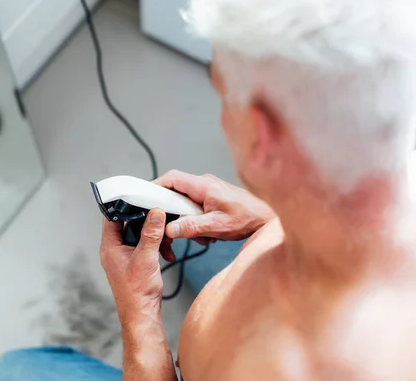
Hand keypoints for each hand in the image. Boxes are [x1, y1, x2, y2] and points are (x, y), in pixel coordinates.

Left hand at [100, 209, 171, 323]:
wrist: (142, 314)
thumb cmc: (137, 292)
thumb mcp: (146, 258)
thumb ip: (151, 233)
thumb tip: (155, 213)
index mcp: (109, 246)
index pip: (111, 217)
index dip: (123, 205)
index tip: (138, 197)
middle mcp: (114, 250)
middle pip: (127, 224)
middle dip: (146, 222)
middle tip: (159, 219)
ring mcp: (123, 256)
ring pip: (138, 235)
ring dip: (154, 236)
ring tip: (165, 242)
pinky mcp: (133, 262)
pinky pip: (143, 246)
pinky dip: (155, 246)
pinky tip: (166, 252)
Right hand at [155, 170, 274, 242]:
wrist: (268, 219)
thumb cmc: (248, 219)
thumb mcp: (217, 226)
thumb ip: (192, 227)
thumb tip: (170, 229)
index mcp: (203, 186)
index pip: (171, 178)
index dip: (156, 187)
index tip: (147, 200)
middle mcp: (204, 184)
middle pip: (175, 191)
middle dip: (172, 212)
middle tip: (172, 227)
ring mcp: (209, 190)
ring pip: (185, 202)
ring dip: (187, 220)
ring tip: (200, 236)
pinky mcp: (213, 198)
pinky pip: (195, 207)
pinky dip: (197, 222)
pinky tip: (208, 235)